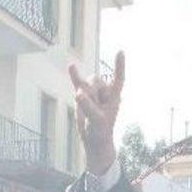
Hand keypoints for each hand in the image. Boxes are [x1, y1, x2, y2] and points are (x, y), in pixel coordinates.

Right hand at [68, 51, 124, 174]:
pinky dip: (74, 75)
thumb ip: (88, 106)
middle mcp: (105, 91)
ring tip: (87, 110)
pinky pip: (77, 83)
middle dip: (92, 94)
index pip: (118, 78)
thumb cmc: (100, 131)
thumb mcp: (97, 120)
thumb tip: (78, 93)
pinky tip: (71, 66)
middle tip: (94, 111)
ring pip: (85, 84)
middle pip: (96, 81)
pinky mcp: (82, 96)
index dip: (119, 66)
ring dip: (85, 96)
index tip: (120, 52)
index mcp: (114, 96)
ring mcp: (93, 92)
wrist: (92, 139)